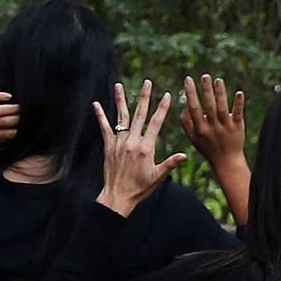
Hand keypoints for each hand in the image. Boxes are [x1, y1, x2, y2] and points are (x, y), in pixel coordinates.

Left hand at [93, 81, 184, 217]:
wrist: (118, 197)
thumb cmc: (140, 188)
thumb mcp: (158, 177)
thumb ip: (170, 163)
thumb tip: (184, 155)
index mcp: (146, 148)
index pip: (156, 123)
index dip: (162, 108)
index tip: (167, 95)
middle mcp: (132, 142)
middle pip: (139, 114)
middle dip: (144, 97)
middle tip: (147, 82)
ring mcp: (119, 143)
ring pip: (121, 117)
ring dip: (120, 100)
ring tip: (119, 86)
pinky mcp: (108, 146)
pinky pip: (104, 128)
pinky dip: (101, 116)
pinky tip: (96, 104)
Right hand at [180, 74, 245, 166]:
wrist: (227, 162)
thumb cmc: (207, 148)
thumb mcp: (193, 138)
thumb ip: (186, 122)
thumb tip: (184, 103)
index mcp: (200, 129)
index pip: (194, 108)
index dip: (190, 93)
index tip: (188, 79)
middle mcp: (212, 128)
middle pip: (209, 106)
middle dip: (206, 90)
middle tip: (204, 75)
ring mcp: (226, 127)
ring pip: (222, 108)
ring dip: (220, 93)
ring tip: (218, 80)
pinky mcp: (238, 127)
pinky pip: (238, 114)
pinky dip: (238, 103)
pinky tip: (239, 92)